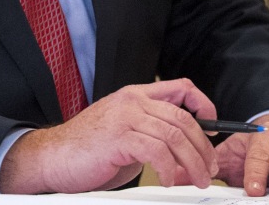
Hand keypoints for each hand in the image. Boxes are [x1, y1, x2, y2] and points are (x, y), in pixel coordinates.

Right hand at [0, 78, 218, 193]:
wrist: (55, 155)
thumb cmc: (88, 149)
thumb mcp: (125, 134)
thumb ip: (153, 136)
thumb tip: (186, 156)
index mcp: (134, 95)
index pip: (179, 86)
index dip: (203, 102)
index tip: (213, 124)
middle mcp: (132, 101)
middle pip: (183, 117)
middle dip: (203, 146)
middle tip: (209, 168)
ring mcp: (126, 117)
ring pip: (175, 136)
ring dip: (193, 163)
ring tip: (197, 181)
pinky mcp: (120, 138)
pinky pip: (158, 152)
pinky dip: (170, 170)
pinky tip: (168, 182)